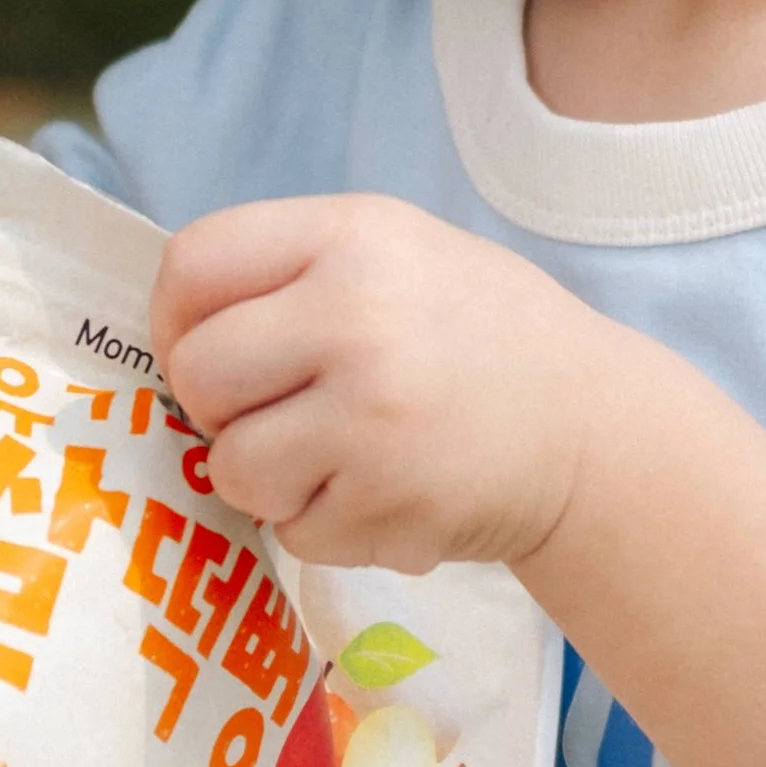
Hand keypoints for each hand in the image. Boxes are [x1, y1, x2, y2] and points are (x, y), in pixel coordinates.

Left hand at [152, 195, 602, 570]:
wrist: (593, 429)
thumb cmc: (479, 336)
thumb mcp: (396, 254)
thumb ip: (291, 274)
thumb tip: (172, 335)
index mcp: (353, 235)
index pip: (192, 265)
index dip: (176, 317)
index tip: (205, 346)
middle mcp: (357, 318)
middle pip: (197, 374)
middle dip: (219, 407)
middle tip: (278, 412)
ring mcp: (371, 418)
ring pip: (232, 467)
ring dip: (269, 476)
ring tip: (336, 457)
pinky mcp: (386, 505)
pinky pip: (291, 530)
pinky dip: (323, 524)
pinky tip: (382, 492)